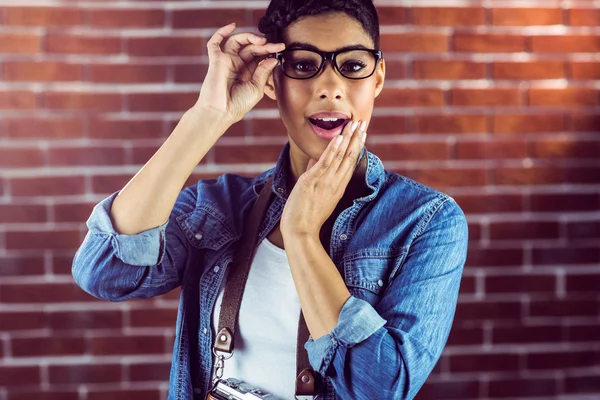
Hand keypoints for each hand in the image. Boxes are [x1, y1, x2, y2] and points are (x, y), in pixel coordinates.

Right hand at [194, 23, 284, 125]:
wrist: (221, 112)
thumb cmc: (238, 104)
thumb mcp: (257, 88)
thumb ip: (263, 72)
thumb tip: (273, 59)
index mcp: (248, 72)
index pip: (259, 56)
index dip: (269, 50)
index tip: (281, 47)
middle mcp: (237, 65)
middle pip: (250, 47)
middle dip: (263, 45)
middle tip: (275, 45)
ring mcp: (226, 61)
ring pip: (237, 41)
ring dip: (249, 37)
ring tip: (261, 40)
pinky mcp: (216, 60)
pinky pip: (215, 42)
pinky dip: (222, 32)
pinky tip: (232, 26)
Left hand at [280, 119, 367, 238]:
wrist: (300, 232)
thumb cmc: (306, 217)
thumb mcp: (316, 194)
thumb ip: (317, 175)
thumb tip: (314, 160)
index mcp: (338, 187)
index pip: (350, 163)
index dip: (357, 147)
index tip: (362, 134)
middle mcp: (336, 183)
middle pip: (350, 157)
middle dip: (356, 138)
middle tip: (363, 122)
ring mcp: (326, 182)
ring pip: (341, 156)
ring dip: (348, 138)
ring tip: (354, 124)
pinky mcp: (314, 181)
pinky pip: (326, 162)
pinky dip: (333, 149)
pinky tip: (339, 137)